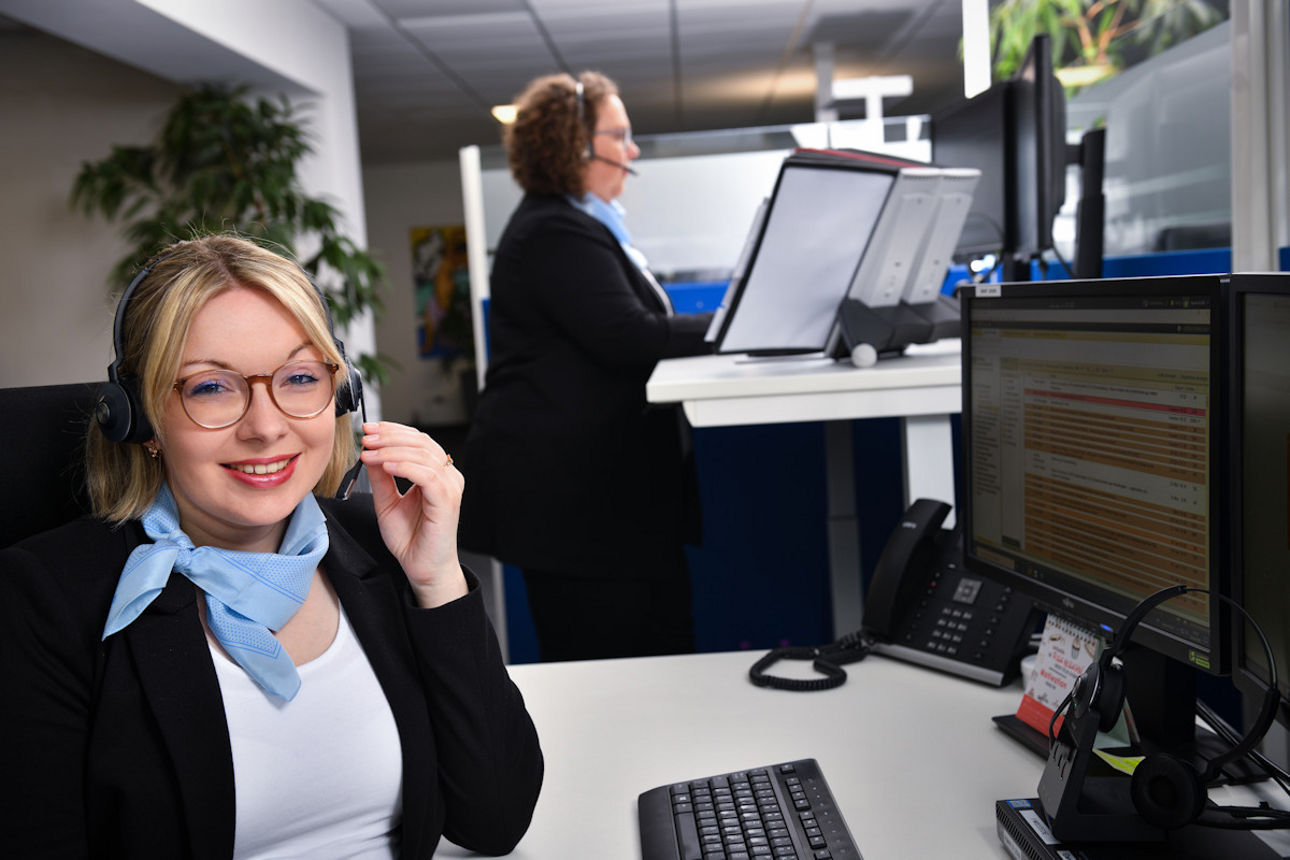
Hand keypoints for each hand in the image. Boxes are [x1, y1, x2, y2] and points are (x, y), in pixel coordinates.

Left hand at [359, 422, 467, 607]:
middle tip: (366, 437)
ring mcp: (449, 487)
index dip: (393, 431)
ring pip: (423, 455)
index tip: (368, 430)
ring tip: (370, 452)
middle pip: (422, 442)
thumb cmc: (411, 540)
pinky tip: (385, 466)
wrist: (423, 569)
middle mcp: (447, 477)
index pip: (418, 440)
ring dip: (392, 450)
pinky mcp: (447, 501)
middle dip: (390, 436)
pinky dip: (404, 467)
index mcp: (436, 474)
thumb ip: (380, 478)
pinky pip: (426, 475)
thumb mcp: (387, 502)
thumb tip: (369, 451)